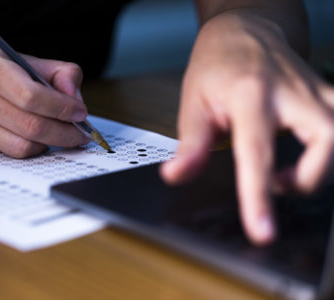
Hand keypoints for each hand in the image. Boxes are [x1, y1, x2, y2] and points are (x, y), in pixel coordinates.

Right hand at [0, 42, 88, 157]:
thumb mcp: (16, 57)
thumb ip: (54, 72)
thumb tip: (75, 98)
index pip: (31, 95)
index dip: (61, 107)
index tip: (79, 113)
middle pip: (29, 125)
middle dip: (63, 133)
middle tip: (79, 134)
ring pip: (20, 145)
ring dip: (48, 144)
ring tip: (60, 136)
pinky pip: (6, 152)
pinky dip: (28, 148)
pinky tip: (33, 138)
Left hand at [161, 12, 333, 244]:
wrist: (245, 31)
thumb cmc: (216, 64)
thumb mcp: (193, 102)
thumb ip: (190, 144)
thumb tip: (176, 176)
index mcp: (251, 94)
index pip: (257, 151)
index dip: (259, 195)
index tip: (262, 230)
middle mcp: (292, 91)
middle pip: (328, 142)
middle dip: (306, 179)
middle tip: (273, 182)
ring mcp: (317, 91)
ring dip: (320, 168)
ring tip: (286, 171)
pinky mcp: (328, 95)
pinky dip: (327, 153)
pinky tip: (304, 156)